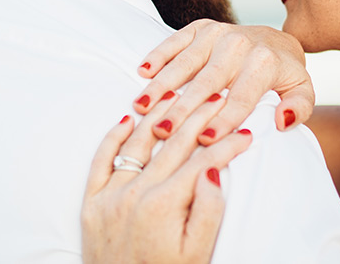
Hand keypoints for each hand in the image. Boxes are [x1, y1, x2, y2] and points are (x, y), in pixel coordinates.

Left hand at [81, 93, 252, 263]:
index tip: (247, 131)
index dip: (228, 144)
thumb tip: (214, 169)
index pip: (202, 161)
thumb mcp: (198, 254)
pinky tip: (129, 117)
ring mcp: (110, 195)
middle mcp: (134, 194)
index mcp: (164, 205)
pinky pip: (101, 160)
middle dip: (201, 117)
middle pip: (173, 143)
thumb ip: (208, 211)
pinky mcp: (91, 202)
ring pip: (138, 142)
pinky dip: (114, 136)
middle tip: (220, 97)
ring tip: (181, 92)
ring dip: (161, 115)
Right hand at [132, 19, 313, 143]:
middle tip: (162, 131)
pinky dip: (158, 55)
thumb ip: (299, 107)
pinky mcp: (202, 27)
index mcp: (264, 62)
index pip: (240, 98)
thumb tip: (282, 120)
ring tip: (141, 106)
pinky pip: (176, 40)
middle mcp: (239, 44)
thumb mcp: (302, 92)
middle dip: (183, 109)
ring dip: (161, 85)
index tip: (205, 140)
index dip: (223, 120)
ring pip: (185, 63)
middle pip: (207, 83)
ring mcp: (218, 33)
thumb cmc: (285, 77)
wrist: (277, 40)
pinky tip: (142, 72)